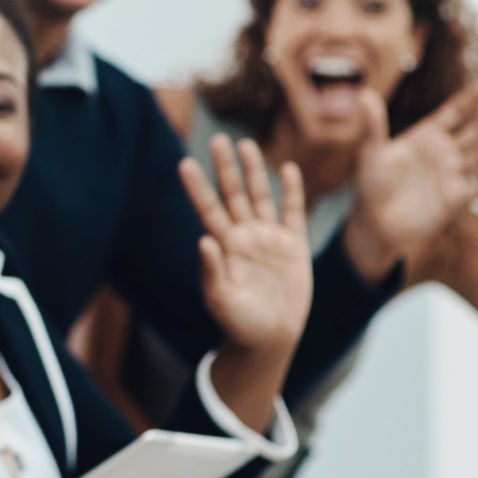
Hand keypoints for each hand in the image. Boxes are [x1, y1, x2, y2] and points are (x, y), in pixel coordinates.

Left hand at [179, 136, 311, 351]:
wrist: (270, 339)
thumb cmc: (239, 324)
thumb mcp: (221, 301)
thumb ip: (211, 272)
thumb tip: (203, 241)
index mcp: (224, 247)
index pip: (208, 209)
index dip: (197, 186)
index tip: (183, 162)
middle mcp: (243, 236)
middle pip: (233, 194)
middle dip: (225, 167)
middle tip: (217, 138)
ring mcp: (268, 239)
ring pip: (260, 196)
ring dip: (254, 171)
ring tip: (245, 144)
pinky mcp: (293, 246)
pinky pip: (292, 213)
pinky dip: (292, 191)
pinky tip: (288, 169)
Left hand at [345, 84, 477, 268]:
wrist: (376, 223)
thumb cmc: (372, 186)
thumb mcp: (370, 153)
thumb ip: (373, 125)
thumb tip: (364, 93)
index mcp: (426, 137)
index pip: (453, 114)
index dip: (469, 101)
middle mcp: (444, 153)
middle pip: (475, 132)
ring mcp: (452, 175)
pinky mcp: (454, 199)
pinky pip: (476, 190)